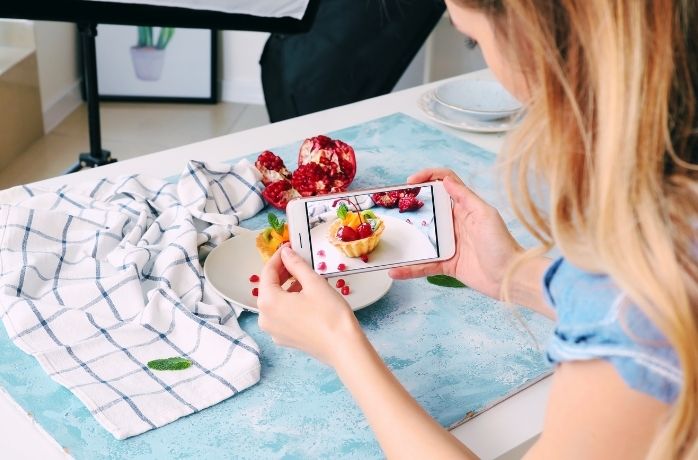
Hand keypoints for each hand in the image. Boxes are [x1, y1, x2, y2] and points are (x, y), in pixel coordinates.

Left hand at [257, 244, 361, 365]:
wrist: (343, 347)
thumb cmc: (330, 315)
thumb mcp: (314, 283)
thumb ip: (296, 265)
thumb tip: (286, 253)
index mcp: (268, 302)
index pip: (267, 272)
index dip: (278, 258)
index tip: (288, 248)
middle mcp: (265, 318)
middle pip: (269, 288)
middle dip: (282, 273)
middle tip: (297, 260)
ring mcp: (273, 331)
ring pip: (275, 302)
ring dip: (286, 288)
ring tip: (304, 278)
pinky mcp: (284, 338)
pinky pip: (281, 315)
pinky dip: (289, 303)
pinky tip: (304, 297)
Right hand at [389, 168, 522, 300]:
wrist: (511, 278)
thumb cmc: (502, 245)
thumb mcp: (485, 215)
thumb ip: (465, 197)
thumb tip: (445, 180)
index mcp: (465, 207)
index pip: (444, 183)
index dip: (427, 177)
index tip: (410, 182)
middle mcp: (455, 223)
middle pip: (428, 209)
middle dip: (409, 206)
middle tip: (391, 208)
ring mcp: (449, 244)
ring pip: (422, 238)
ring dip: (406, 239)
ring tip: (388, 239)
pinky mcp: (447, 264)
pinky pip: (424, 265)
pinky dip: (409, 269)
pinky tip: (395, 270)